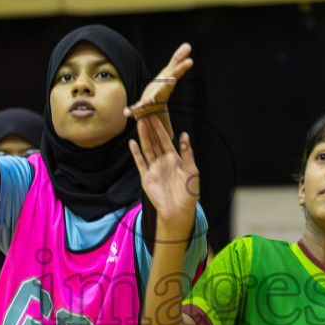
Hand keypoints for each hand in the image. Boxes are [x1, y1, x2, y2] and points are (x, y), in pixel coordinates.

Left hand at [124, 43, 192, 121]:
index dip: (182, 67)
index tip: (190, 61)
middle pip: (166, 87)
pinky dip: (132, 110)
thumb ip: (177, 60)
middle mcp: (162, 92)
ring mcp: (152, 100)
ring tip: (148, 101)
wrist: (155, 110)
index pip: (177, 73)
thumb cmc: (162, 88)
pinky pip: (137, 108)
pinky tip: (126, 112)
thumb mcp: (168, 72)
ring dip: (150, 100)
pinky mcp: (142, 107)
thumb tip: (188, 45)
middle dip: (169, 83)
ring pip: (152, 100)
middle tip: (173, 79)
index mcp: (169, 82)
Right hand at [129, 113, 198, 237]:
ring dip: (143, 137)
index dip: (160, 128)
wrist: (179, 210)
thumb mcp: (192, 170)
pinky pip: (140, 163)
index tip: (155, 116)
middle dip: (149, 129)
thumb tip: (185, 135)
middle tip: (144, 114)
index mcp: (174, 159)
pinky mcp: (146, 177)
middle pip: (155, 141)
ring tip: (139, 124)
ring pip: (147, 149)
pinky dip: (136, 153)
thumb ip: (187, 153)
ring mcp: (154, 168)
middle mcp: (162, 161)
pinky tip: (132, 143)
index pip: (166, 140)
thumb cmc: (189, 192)